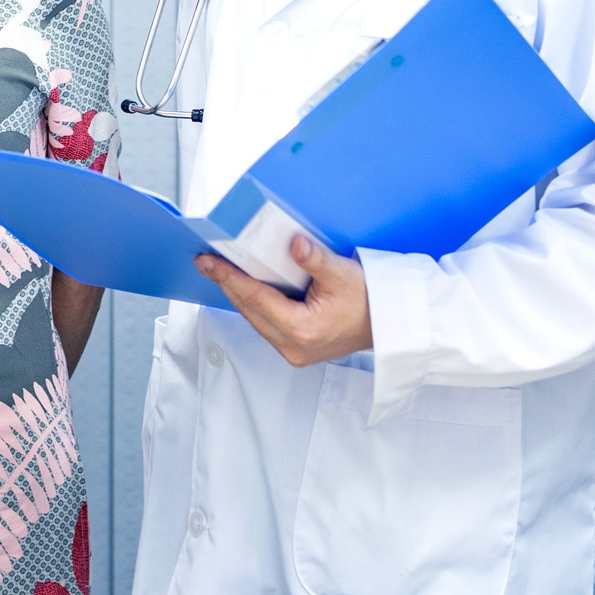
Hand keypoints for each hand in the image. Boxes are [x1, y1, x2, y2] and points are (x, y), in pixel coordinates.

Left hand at [195, 234, 372, 366]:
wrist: (388, 324)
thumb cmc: (370, 301)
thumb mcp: (343, 274)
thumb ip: (315, 259)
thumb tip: (295, 244)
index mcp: (302, 330)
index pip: (255, 298)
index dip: (228, 277)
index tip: (207, 262)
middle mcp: (293, 346)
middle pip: (248, 309)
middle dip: (227, 283)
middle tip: (206, 260)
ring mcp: (293, 351)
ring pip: (253, 317)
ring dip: (237, 293)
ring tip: (220, 269)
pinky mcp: (295, 348)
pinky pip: (264, 322)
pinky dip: (252, 303)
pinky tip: (244, 285)